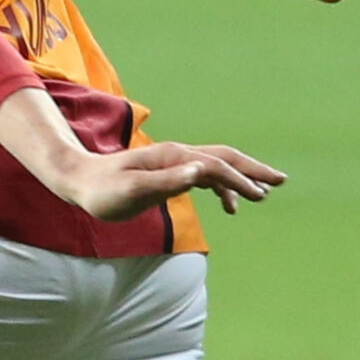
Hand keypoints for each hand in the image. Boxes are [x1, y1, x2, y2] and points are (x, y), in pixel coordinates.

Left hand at [51, 139, 287, 221]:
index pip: (216, 167)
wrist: (79, 179)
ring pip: (218, 164)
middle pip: (225, 157)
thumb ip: (168, 183)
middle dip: (253, 169)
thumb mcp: (133, 192)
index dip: (240, 181)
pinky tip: (229, 205)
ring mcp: (174, 160)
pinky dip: (223, 186)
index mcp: (174, 157)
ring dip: (242, 176)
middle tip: (281, 181)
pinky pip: (205, 174)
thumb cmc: (103, 193)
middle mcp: (178, 154)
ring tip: (264, 193)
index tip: (261, 197)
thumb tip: (200, 171)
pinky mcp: (169, 170)